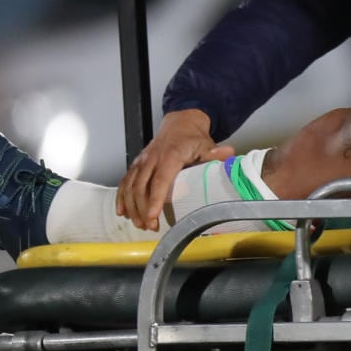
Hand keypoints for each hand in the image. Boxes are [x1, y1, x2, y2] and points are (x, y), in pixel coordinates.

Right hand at [115, 109, 231, 231]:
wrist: (180, 124)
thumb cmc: (193, 139)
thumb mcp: (206, 145)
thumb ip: (214, 153)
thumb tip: (229, 155)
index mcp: (170, 155)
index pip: (160, 180)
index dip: (155, 199)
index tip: (152, 215)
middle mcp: (152, 158)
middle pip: (141, 186)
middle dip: (143, 209)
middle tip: (150, 226)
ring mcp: (142, 161)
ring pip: (130, 185)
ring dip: (132, 206)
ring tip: (140, 224)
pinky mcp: (136, 164)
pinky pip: (125, 181)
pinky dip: (121, 197)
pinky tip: (122, 212)